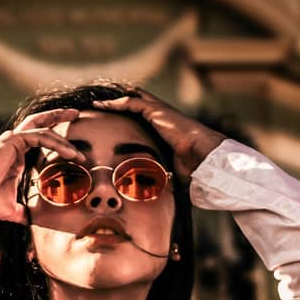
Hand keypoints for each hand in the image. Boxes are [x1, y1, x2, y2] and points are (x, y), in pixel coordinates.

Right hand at [0, 109, 86, 223]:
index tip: (72, 148)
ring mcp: (13, 140)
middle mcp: (14, 144)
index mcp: (15, 156)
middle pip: (40, 123)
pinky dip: (57, 143)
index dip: (56, 139)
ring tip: (79, 141)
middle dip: (58, 117)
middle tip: (76, 114)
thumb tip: (29, 221)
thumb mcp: (9, 207)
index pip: (38, 140)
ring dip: (63, 132)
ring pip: (44, 128)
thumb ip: (21, 211)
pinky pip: (41, 137)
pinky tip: (71, 153)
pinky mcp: (13, 140)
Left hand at [90, 90, 224, 179]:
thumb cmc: (192, 165)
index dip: (129, 116)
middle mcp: (162, 117)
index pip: (144, 117)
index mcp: (165, 128)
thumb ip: (165, 178)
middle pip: (137, 103)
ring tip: (97, 102)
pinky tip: (103, 104)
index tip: (113, 120)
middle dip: (119, 102)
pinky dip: (116, 103)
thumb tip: (164, 199)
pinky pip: (132, 103)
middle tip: (101, 104)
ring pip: (132, 100)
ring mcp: (160, 112)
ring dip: (114, 101)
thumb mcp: (173, 171)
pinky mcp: (157, 111)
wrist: (203, 156)